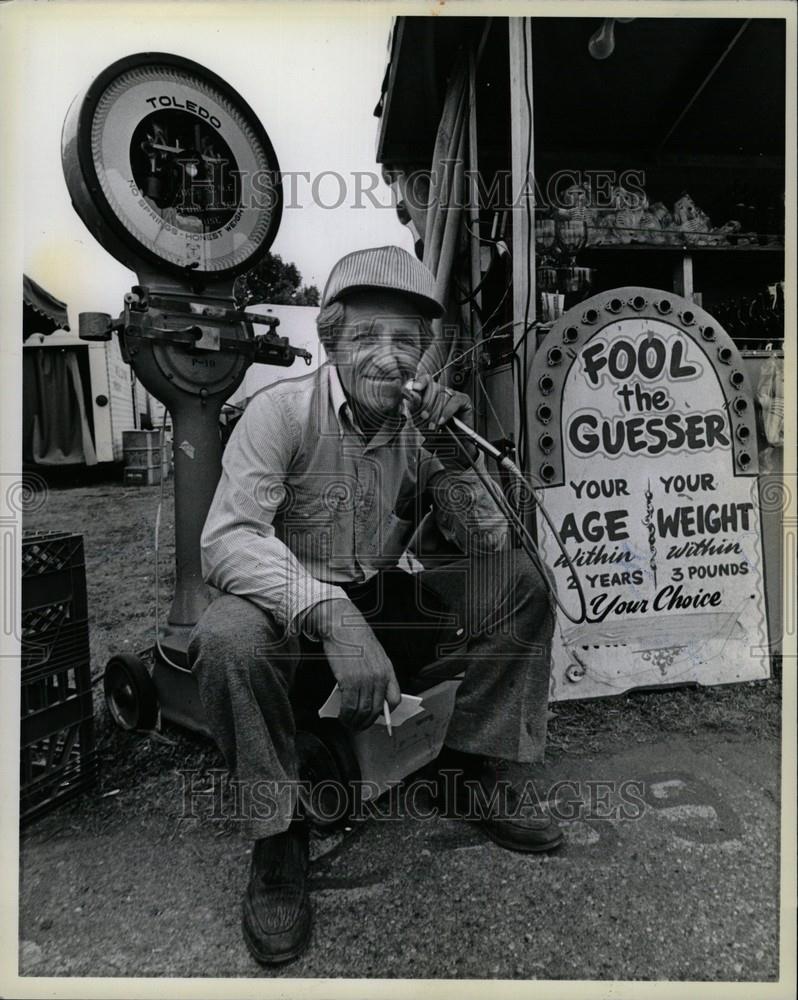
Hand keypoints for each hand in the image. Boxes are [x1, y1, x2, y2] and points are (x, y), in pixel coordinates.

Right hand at [303, 599, 400, 730]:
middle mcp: (379, 677)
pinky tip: (341, 716)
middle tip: (358, 726)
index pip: (395, 699)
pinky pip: (349, 706)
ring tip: (348, 723)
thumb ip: (376, 673)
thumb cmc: (355, 637)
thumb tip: (369, 695)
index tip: (378, 717)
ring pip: (362, 711)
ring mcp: (364, 680)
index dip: (386, 712)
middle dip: (367, 722)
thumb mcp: (374, 654)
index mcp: (387, 670)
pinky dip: (345, 715)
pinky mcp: (348, 681)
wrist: (341, 624)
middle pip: (376, 710)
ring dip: (354, 722)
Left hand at [402, 374, 477, 464]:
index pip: (425, 380)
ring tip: (432, 425)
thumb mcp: (422, 422)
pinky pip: (454, 402)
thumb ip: (417, 409)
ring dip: (436, 413)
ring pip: (442, 396)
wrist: (453, 446)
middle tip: (424, 417)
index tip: (415, 388)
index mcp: (430, 394)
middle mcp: (441, 392)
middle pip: (432, 389)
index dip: (421, 382)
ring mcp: (453, 394)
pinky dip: (447, 412)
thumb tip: (413, 397)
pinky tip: (442, 421)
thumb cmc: (438, 434)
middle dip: (426, 405)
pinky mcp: (463, 400)